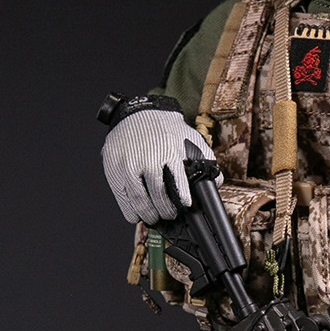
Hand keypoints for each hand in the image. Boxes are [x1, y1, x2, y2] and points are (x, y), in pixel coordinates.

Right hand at [102, 99, 215, 224]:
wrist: (138, 113)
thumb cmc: (166, 130)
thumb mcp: (189, 138)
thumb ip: (204, 160)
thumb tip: (216, 183)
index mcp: (169, 150)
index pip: (177, 179)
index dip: (182, 196)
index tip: (185, 205)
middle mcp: (147, 157)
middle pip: (156, 193)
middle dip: (165, 210)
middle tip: (169, 215)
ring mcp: (128, 163)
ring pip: (138, 198)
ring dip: (147, 213)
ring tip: (153, 218)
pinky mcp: (113, 167)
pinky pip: (121, 195)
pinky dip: (129, 209)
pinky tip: (136, 214)